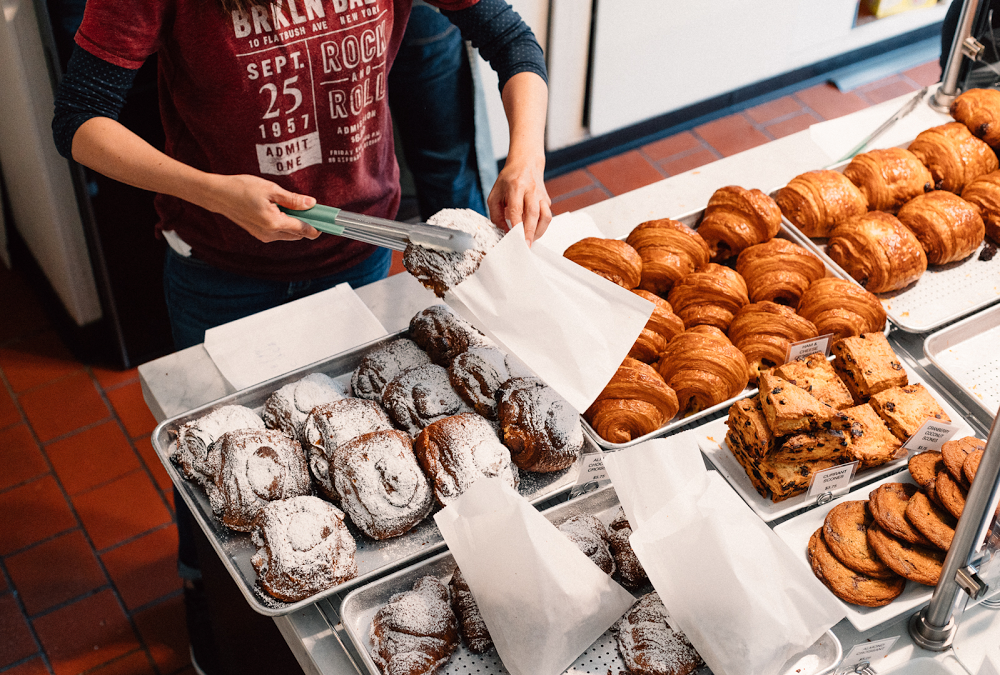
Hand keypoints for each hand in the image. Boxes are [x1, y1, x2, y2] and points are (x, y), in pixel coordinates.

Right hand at [203, 174, 320, 241]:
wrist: (218, 194)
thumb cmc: (242, 188)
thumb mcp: (271, 189)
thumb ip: (292, 199)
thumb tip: (311, 204)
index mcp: (274, 223)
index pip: (303, 229)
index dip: (317, 225)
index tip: (327, 220)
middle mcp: (269, 234)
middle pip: (298, 234)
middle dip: (307, 223)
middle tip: (311, 208)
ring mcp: (263, 236)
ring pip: (289, 234)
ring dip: (296, 223)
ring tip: (294, 206)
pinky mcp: (259, 234)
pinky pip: (279, 232)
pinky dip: (285, 223)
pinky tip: (281, 210)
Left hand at [487, 152, 551, 245]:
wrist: (526, 163)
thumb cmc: (508, 180)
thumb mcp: (495, 194)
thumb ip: (495, 214)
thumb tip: (503, 232)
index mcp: (515, 186)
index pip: (516, 209)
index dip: (515, 225)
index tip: (514, 238)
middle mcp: (530, 190)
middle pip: (533, 214)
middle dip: (529, 232)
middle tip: (525, 246)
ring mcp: (541, 195)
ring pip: (545, 216)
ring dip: (539, 232)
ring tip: (530, 240)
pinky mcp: (547, 200)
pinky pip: (547, 216)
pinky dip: (542, 227)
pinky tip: (534, 233)